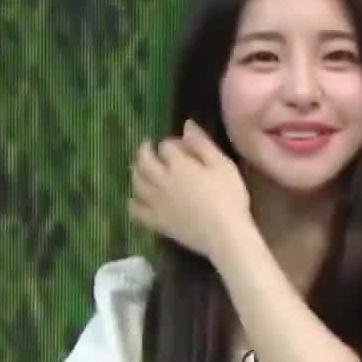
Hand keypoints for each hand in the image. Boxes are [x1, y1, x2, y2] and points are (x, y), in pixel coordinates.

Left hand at [128, 119, 251, 259]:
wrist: (224, 235)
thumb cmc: (228, 198)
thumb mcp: (223, 165)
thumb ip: (203, 144)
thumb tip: (187, 126)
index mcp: (178, 164)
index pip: (165, 146)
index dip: (170, 143)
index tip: (178, 145)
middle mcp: (161, 180)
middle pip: (143, 161)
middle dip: (144, 151)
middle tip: (147, 147)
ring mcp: (155, 202)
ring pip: (136, 182)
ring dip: (136, 172)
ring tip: (141, 169)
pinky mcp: (156, 221)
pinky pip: (135, 210)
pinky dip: (132, 202)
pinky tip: (136, 199)